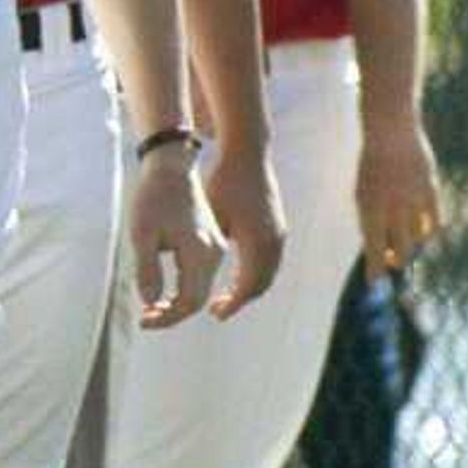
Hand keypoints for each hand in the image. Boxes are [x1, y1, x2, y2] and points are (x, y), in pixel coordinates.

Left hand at [124, 146, 224, 328]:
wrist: (171, 166)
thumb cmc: (153, 197)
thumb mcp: (141, 233)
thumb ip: (146, 269)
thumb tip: (152, 302)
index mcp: (201, 251)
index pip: (189, 301)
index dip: (167, 318)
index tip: (143, 321)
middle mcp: (216, 252)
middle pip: (198, 299)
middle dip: (172, 314)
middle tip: (144, 318)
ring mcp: (217, 247)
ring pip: (202, 289)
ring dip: (178, 304)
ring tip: (151, 308)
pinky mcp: (214, 241)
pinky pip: (203, 277)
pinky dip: (185, 290)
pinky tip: (164, 293)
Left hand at [201, 132, 287, 320]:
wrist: (249, 153)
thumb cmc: (223, 182)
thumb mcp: (210, 218)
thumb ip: (203, 249)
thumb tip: (188, 277)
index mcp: (256, 244)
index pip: (246, 288)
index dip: (230, 304)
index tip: (212, 314)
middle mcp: (274, 243)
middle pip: (259, 285)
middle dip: (239, 300)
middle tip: (216, 309)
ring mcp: (279, 235)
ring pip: (266, 274)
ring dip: (247, 288)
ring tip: (224, 295)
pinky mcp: (279, 226)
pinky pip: (269, 261)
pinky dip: (254, 273)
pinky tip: (236, 272)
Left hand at [357, 115, 444, 273]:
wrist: (390, 134)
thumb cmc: (373, 168)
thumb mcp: (363, 194)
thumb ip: (372, 221)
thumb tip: (381, 251)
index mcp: (369, 208)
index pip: (374, 248)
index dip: (375, 269)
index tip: (373, 283)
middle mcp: (392, 207)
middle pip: (401, 250)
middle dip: (396, 260)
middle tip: (393, 260)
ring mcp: (413, 200)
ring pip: (418, 239)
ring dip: (413, 245)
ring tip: (406, 241)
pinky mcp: (431, 192)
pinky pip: (434, 223)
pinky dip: (429, 231)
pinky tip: (423, 229)